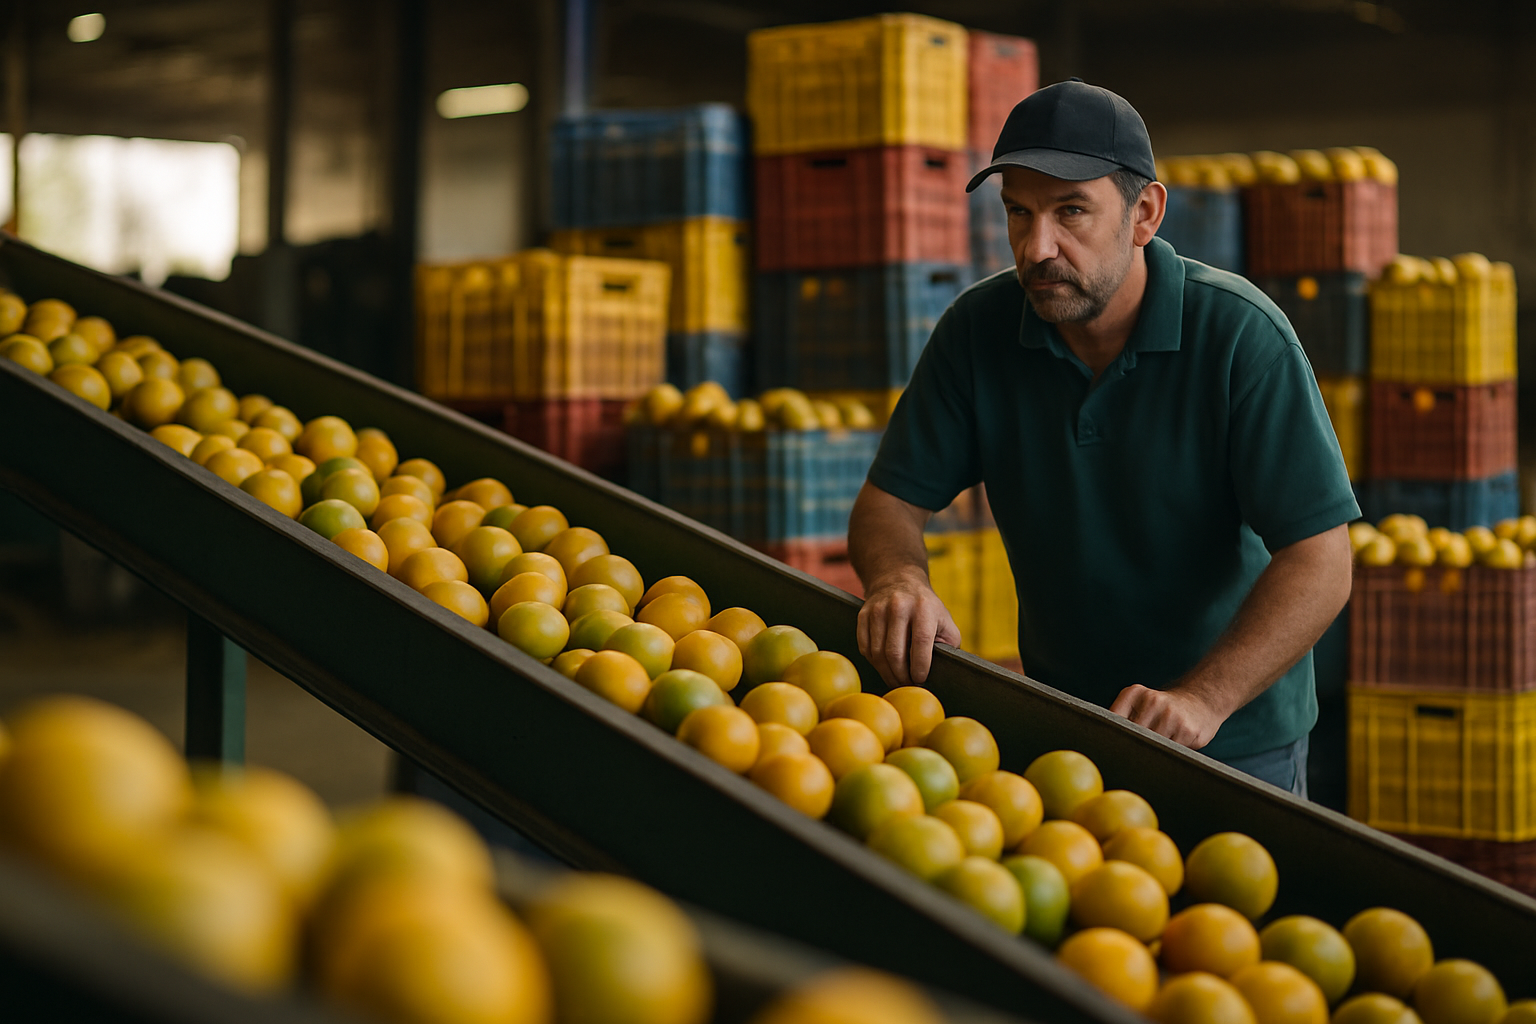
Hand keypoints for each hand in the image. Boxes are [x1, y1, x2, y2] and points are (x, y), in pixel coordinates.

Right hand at [857, 569, 961, 686]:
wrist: (898, 580)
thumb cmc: (926, 608)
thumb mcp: (945, 621)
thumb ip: (948, 644)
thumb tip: (943, 670)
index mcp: (923, 607)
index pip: (920, 643)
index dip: (920, 667)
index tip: (921, 680)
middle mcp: (899, 606)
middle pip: (895, 652)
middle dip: (901, 677)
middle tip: (907, 685)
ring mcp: (878, 610)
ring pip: (877, 653)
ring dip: (887, 673)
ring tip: (897, 680)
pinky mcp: (863, 615)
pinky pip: (865, 648)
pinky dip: (874, 663)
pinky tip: (884, 666)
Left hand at [1109, 684, 1225, 749]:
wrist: (1202, 699)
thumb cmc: (1164, 708)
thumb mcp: (1141, 702)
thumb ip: (1122, 718)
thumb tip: (1105, 743)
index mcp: (1134, 693)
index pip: (1113, 720)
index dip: (1113, 736)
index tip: (1112, 747)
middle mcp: (1151, 700)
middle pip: (1131, 736)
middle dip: (1131, 746)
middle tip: (1134, 753)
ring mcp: (1170, 715)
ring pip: (1150, 745)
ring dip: (1151, 751)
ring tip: (1157, 745)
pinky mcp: (1186, 730)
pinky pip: (1169, 750)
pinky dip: (1168, 752)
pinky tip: (1174, 744)